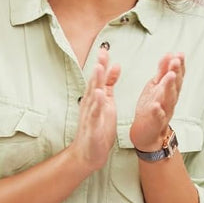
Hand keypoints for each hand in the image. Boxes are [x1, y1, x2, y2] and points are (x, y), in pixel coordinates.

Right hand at [70, 48, 119, 171]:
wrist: (88, 153)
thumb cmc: (97, 128)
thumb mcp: (107, 102)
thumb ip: (109, 84)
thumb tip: (115, 65)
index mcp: (96, 98)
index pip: (99, 78)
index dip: (102, 63)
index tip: (105, 48)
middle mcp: (91, 104)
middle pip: (94, 82)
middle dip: (98, 67)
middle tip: (101, 52)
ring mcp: (91, 115)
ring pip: (93, 96)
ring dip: (95, 82)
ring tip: (98, 68)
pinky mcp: (93, 127)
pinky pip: (96, 115)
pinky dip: (98, 105)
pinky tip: (100, 95)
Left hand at [129, 52, 183, 150]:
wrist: (148, 132)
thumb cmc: (153, 107)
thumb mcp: (157, 85)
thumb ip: (162, 70)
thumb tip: (170, 54)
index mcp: (170, 90)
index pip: (177, 75)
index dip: (179, 65)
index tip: (180, 54)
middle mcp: (170, 100)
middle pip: (175, 85)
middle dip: (176, 72)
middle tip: (176, 61)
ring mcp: (164, 111)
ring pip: (169, 98)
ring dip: (170, 87)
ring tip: (169, 76)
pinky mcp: (156, 122)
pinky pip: (158, 116)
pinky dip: (158, 111)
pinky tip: (156, 105)